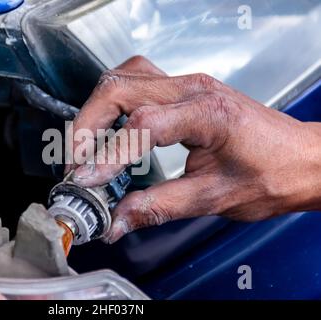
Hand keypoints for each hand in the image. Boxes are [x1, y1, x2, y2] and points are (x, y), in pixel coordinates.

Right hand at [69, 56, 320, 242]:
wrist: (302, 159)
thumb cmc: (273, 173)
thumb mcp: (213, 198)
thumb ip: (158, 207)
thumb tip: (118, 220)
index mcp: (207, 113)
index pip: (142, 125)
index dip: (108, 154)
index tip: (88, 180)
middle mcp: (193, 89)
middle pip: (120, 89)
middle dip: (88, 126)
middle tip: (77, 163)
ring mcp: (187, 85)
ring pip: (123, 77)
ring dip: (97, 110)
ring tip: (87, 146)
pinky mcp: (183, 91)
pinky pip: (136, 80)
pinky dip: (113, 102)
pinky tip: (110, 124)